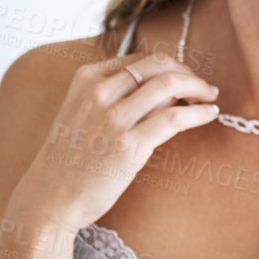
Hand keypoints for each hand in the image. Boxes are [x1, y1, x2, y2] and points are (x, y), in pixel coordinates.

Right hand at [8, 51, 219, 230]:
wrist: (48, 198)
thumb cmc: (69, 160)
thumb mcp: (82, 114)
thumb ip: (115, 97)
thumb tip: (164, 89)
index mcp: (86, 79)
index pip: (141, 59)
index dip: (170, 66)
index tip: (185, 77)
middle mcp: (98, 92)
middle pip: (159, 66)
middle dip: (188, 73)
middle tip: (203, 87)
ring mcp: (113, 118)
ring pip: (170, 85)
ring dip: (198, 89)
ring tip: (210, 98)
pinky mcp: (128, 145)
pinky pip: (174, 118)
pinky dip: (198, 113)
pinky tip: (210, 115)